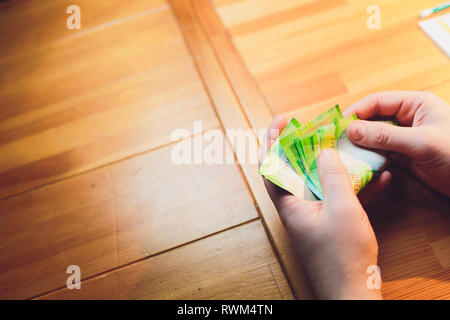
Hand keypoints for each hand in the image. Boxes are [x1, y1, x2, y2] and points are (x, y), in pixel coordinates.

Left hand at [260, 116, 386, 299]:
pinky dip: (355, 189)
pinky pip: (340, 200)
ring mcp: (316, 217)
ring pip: (320, 183)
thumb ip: (333, 177)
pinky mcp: (332, 225)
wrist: (353, 294)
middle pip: (295, 171)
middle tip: (319, 129)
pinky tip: (379, 179)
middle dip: (306, 147)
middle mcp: (298, 209)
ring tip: (349, 148)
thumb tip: (325, 152)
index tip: (281, 122)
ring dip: (335, 166)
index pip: (270, 167)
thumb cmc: (342, 256)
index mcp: (289, 204)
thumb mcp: (341, 209)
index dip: (272, 142)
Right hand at [344, 91, 449, 196]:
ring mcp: (405, 138)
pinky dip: (369, 158)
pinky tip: (358, 164)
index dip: (355, 112)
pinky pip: (380, 153)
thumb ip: (385, 136)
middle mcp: (407, 118)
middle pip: (372, 119)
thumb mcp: (420, 142)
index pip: (377, 102)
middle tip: (335, 141)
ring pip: (374, 137)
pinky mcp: (404, 156)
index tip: (336, 125)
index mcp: (414, 104)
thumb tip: (351, 130)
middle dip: (355, 130)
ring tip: (342, 153)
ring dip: (360, 145)